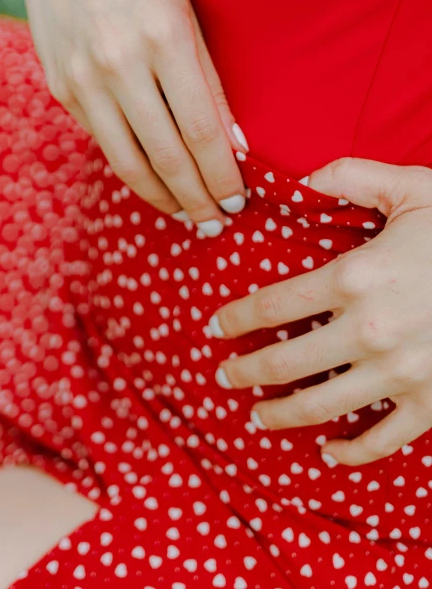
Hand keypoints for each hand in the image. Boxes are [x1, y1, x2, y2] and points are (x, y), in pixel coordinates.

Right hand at [17, 0, 247, 235]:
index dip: (222, 173)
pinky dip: (132, 170)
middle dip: (197, 198)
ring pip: (129, 162)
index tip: (238, 200)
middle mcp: (119, 63)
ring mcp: (84, 79)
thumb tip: (234, 145)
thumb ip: (208, 81)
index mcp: (163, 37)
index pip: (202, 129)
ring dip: (163, 198)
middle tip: (216, 222)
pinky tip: (153, 183)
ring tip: (186, 216)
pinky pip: (104, 143)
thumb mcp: (186, 14)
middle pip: (167, 155)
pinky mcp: (61, 89)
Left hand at [211, 157, 431, 465]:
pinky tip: (329, 449)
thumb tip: (303, 178)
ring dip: (281, 414)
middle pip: (286, 361)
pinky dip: (352, 451)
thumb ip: (352, 176)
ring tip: (257, 415)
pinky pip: (384, 439)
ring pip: (322, 406)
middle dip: (246, 370)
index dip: (236, 317)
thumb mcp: (412, 188)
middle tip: (224, 375)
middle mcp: (370, 330)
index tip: (215, 325)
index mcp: (356, 277)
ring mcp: (401, 372)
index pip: (274, 304)